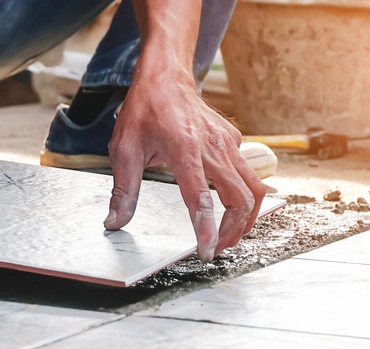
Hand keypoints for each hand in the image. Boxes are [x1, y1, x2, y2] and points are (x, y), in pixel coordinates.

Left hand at [104, 78, 266, 261]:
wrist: (165, 76)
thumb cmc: (145, 109)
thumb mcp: (125, 149)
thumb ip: (123, 191)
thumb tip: (115, 222)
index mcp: (185, 150)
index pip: (202, 199)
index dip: (207, 229)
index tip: (205, 251)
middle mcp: (214, 147)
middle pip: (241, 198)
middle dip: (232, 231)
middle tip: (216, 248)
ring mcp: (228, 143)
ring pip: (254, 188)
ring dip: (245, 217)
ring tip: (228, 235)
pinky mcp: (234, 141)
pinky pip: (247, 172)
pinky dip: (243, 194)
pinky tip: (226, 202)